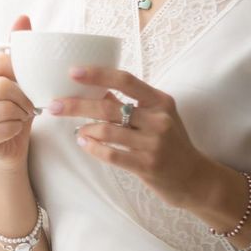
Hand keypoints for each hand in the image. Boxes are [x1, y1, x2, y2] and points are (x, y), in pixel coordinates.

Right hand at [0, 15, 37, 172]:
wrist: (9, 143)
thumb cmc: (13, 105)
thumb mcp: (17, 76)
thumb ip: (17, 47)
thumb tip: (23, 17)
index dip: (21, 73)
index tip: (28, 83)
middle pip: (1, 87)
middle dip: (23, 97)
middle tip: (29, 104)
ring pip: (4, 109)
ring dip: (21, 114)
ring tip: (22, 115)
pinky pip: (3, 129)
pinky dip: (16, 129)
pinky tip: (14, 128)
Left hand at [47, 65, 214, 209]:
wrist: (196, 179)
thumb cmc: (171, 142)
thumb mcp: (158, 116)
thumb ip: (132, 102)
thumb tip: (95, 86)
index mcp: (160, 100)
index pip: (125, 80)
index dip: (97, 73)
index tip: (72, 72)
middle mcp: (159, 119)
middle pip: (109, 106)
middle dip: (76, 105)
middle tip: (53, 105)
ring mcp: (154, 144)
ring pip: (107, 130)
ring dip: (85, 128)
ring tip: (78, 129)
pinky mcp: (147, 166)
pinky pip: (111, 154)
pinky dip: (93, 147)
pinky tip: (84, 143)